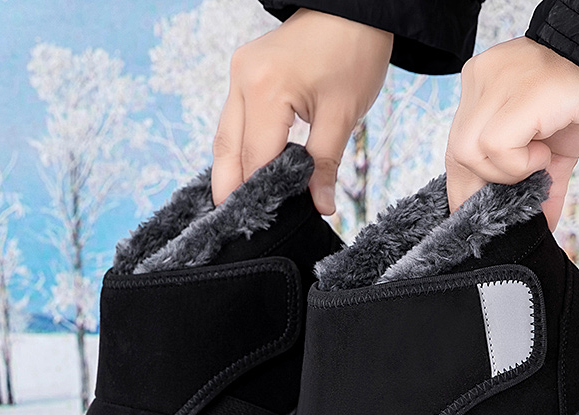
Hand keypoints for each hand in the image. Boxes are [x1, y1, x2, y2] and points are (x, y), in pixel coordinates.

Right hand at [212, 8, 392, 214]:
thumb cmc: (353, 51)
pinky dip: (239, 149)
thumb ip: (325, 165)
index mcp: (266, 90)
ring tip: (237, 208)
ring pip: (225, 136)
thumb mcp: (344, 115)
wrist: (353, 8)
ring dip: (231, 171)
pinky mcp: (244, 73)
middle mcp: (242, 80)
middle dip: (233, 190)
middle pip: (228, 150)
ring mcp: (239, 74)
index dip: (261, 195)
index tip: (267, 224)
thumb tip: (320, 207)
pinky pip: (234, 121)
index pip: (256, 159)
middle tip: (235, 228)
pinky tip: (244, 174)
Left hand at [446, 37, 578, 227]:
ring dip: (508, 172)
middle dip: (489, 185)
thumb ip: (533, 180)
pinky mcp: (522, 91)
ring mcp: (499, 79)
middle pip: (457, 154)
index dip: (468, 187)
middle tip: (529, 178)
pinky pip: (495, 145)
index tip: (486, 212)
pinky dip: (520, 163)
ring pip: (469, 151)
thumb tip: (536, 224)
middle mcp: (483, 77)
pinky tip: (546, 151)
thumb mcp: (551, 148)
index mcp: (482, 87)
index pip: (455, 148)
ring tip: (542, 157)